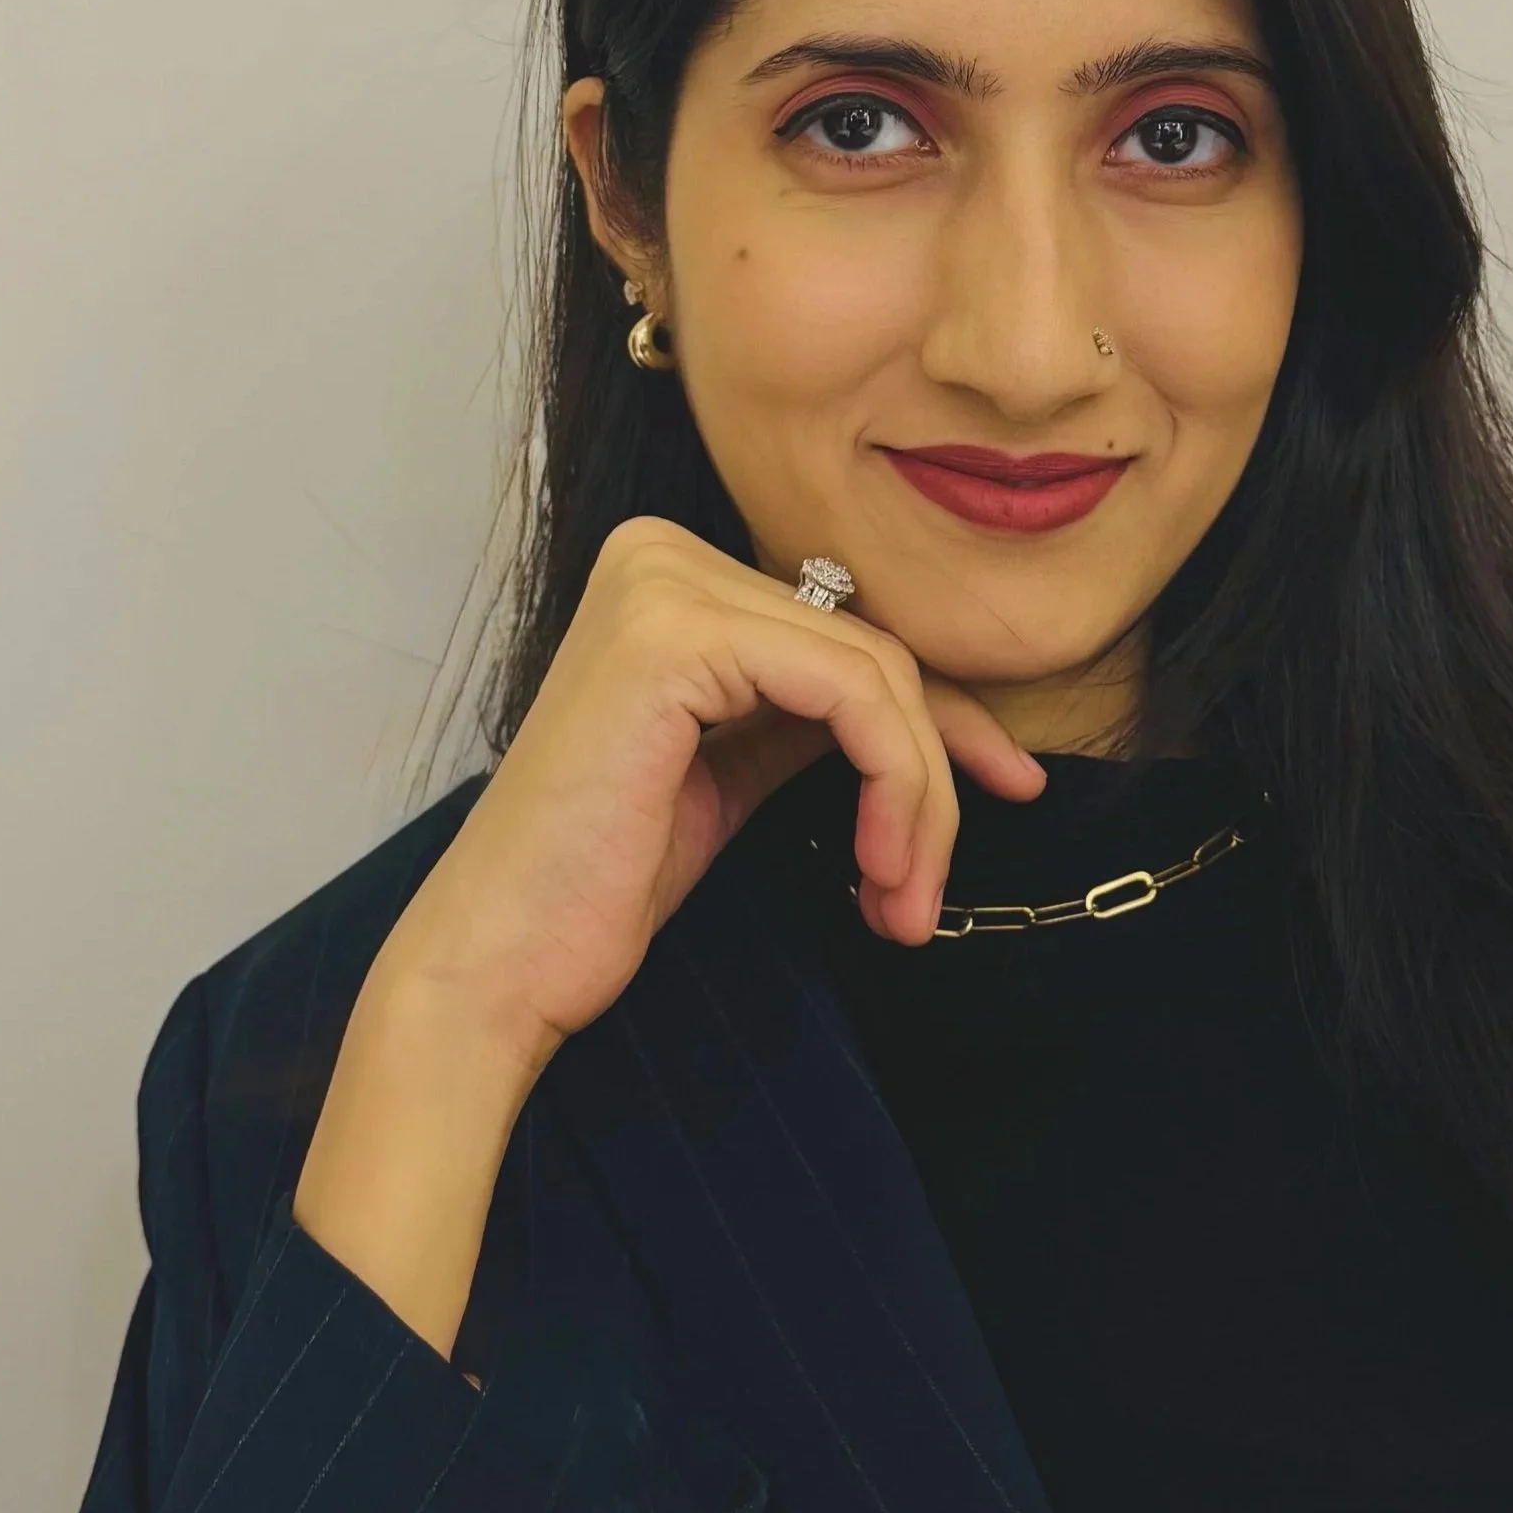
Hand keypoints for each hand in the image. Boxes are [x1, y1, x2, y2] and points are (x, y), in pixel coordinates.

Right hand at [369, 514, 1045, 1070]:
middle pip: (875, 651)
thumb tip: (935, 713)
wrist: (502, 958)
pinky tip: (880, 870)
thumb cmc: (601, 881)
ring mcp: (663, 584)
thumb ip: (808, 715)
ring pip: (877, 676)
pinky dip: (894, 786)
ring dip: (920, 803)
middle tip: (927, 895)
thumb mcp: (731, 769)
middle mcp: (661, 553)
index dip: (944, 722)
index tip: (1009, 791)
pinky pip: (851, 694)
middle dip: (934, 779)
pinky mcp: (676, 635)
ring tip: (903, 904)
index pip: (851, 635)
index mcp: (670, 576)